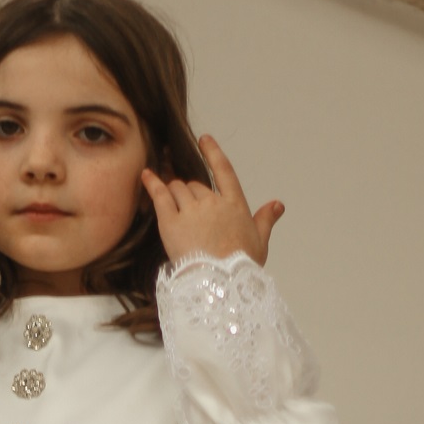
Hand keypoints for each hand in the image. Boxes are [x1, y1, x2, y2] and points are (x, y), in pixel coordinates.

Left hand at [141, 134, 283, 267]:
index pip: (223, 171)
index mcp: (235, 205)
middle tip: (186, 207)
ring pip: (178, 189)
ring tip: (170, 201)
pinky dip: (152, 183)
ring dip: (173, 192)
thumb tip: (278, 204)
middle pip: (196, 185)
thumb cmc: (241, 266)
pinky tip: (146, 175)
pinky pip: (160, 195)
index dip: (213, 153)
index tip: (204, 139)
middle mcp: (213, 202)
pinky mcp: (171, 222)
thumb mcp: (260, 242)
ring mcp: (191, 210)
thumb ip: (266, 219)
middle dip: (190, 193)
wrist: (221, 283)